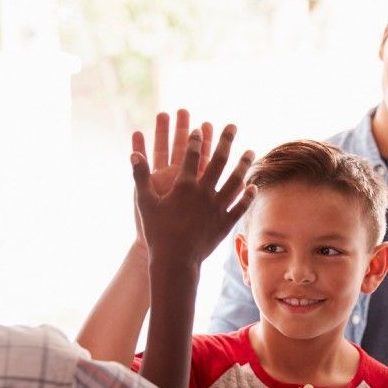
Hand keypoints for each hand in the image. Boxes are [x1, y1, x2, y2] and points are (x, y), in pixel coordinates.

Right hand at [131, 125, 254, 266]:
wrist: (175, 260)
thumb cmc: (157, 232)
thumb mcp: (145, 203)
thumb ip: (140, 176)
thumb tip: (133, 153)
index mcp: (184, 186)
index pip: (191, 156)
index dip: (195, 140)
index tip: (199, 128)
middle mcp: (204, 193)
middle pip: (218, 161)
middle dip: (226, 141)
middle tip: (233, 126)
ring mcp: (217, 208)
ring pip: (234, 181)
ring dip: (243, 164)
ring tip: (250, 151)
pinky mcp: (225, 223)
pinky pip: (240, 206)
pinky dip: (247, 196)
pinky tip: (253, 186)